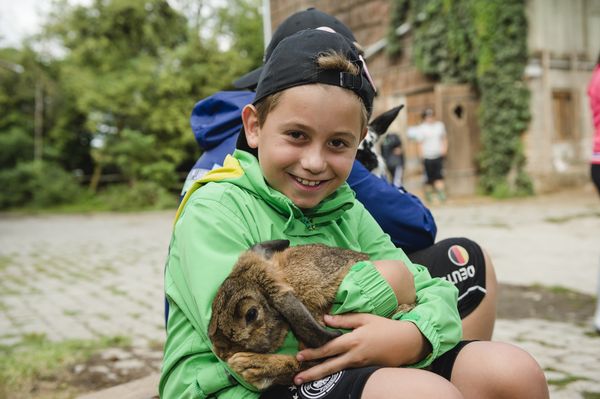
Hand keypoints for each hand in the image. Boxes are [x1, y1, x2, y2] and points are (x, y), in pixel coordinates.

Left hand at [293, 313, 429, 384]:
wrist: (406, 343)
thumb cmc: (385, 327)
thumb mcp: (364, 319)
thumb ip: (344, 320)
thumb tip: (325, 319)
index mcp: (353, 341)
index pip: (329, 348)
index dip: (313, 353)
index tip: (299, 356)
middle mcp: (354, 356)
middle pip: (330, 366)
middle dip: (312, 373)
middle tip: (296, 379)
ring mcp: (360, 365)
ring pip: (336, 371)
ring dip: (320, 376)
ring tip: (305, 380)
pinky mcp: (365, 369)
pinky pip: (345, 372)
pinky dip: (334, 374)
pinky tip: (324, 375)